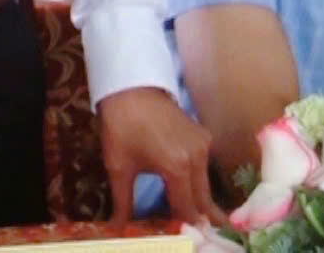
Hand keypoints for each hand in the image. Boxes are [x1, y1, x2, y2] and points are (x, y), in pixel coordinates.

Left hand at [98, 86, 223, 225]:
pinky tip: (191, 189)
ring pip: (204, 182)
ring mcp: (203, 144)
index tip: (187, 236)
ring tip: (198, 217)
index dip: (185, 224)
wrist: (130, 86)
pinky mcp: (203, 135)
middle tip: (205, 234)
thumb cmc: (121, 126)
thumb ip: (124, 201)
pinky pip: (203, 165)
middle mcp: (197, 158)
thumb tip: (118, 227)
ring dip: (199, 199)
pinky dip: (197, 179)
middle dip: (201, 217)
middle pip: (202, 197)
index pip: (187, 208)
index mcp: (177, 168)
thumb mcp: (118, 166)